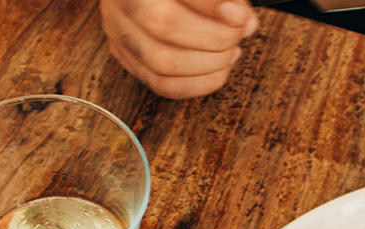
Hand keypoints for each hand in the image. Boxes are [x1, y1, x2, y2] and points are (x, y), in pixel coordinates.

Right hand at [101, 0, 258, 98]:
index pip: (171, 0)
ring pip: (161, 64)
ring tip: (231, 52)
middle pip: (165, 27)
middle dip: (214, 37)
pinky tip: (217, 71)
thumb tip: (245, 22)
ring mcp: (119, 33)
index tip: (241, 15)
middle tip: (238, 33)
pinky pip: (159, 84)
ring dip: (208, 65)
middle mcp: (121, 5)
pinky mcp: (125, 57)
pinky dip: (195, 84)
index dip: (211, 8)